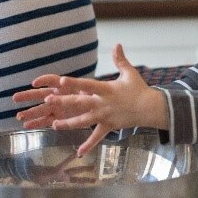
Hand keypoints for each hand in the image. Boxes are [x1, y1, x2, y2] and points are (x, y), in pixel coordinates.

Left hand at [13, 44, 167, 154]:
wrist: (150, 108)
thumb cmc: (138, 89)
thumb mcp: (129, 73)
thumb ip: (120, 60)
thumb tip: (117, 44)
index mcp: (106, 89)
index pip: (87, 85)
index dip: (74, 83)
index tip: (60, 81)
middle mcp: (103, 104)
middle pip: (80, 103)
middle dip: (64, 103)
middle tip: (47, 101)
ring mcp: (105, 117)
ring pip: (84, 121)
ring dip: (69, 124)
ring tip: (54, 125)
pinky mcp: (108, 126)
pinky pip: (97, 137)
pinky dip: (88, 145)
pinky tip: (78, 153)